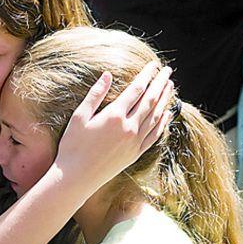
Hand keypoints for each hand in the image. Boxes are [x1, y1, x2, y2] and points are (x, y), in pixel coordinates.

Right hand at [54, 61, 172, 192]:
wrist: (76, 179)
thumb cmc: (72, 146)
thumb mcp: (79, 117)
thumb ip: (95, 94)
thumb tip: (107, 74)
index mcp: (114, 115)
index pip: (136, 89)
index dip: (147, 75)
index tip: (153, 64)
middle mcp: (129, 128)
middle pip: (151, 100)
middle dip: (160, 83)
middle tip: (167, 71)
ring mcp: (134, 142)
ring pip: (156, 116)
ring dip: (165, 99)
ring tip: (170, 86)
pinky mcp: (136, 154)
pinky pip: (154, 135)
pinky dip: (163, 122)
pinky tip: (167, 113)